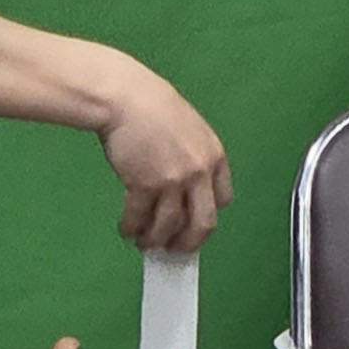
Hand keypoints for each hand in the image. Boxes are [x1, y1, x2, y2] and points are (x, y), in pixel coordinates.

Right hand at [96, 64, 230, 251]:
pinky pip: (139, 218)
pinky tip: (127, 228)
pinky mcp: (144, 184)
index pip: (222, 200)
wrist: (126, 97)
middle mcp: (199, 172)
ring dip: (154, 240)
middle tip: (175, 250)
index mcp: (214, 157)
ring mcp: (172, 180)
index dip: (207, 216)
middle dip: (188, 243)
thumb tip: (182, 192)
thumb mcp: (189, 131)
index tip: (195, 226)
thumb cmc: (152, 108)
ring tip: (144, 241)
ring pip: (168, 227)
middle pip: (203, 223)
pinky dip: (131, 228)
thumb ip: (193, 159)